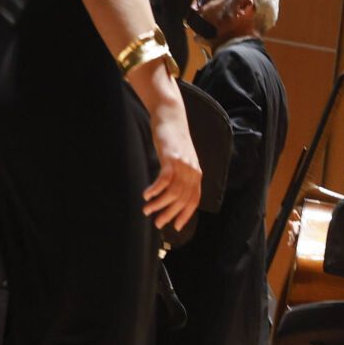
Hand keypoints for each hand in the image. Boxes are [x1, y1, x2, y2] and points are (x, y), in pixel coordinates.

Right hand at [130, 68, 201, 233]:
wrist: (171, 118)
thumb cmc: (174, 141)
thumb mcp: (181, 160)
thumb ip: (181, 176)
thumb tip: (173, 194)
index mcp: (197, 174)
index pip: (194, 200)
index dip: (185, 215)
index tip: (175, 226)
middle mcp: (193, 171)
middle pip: (182, 199)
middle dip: (169, 214)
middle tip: (157, 224)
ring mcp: (183, 165)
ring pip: (173, 192)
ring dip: (159, 204)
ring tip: (147, 210)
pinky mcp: (172, 158)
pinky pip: (164, 180)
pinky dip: (155, 190)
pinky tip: (146, 195)